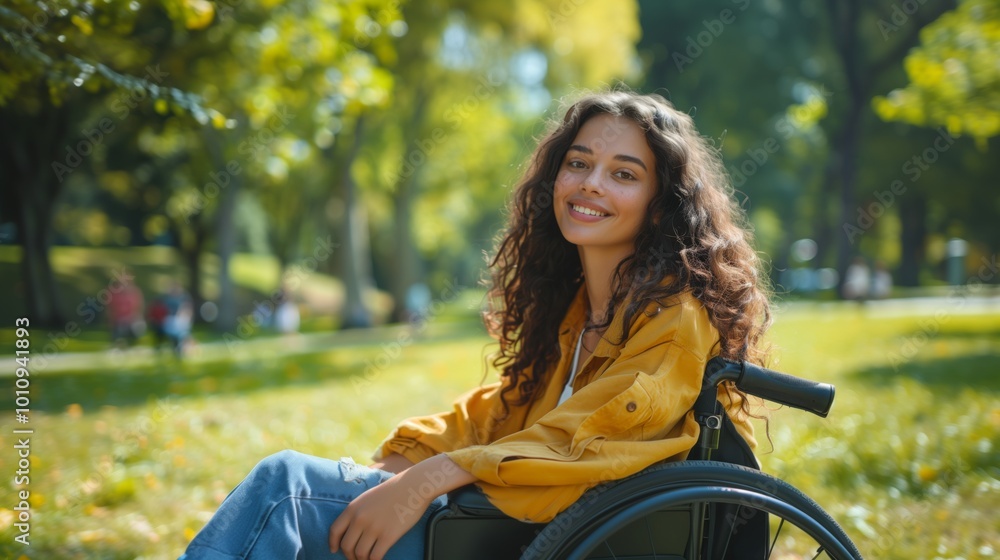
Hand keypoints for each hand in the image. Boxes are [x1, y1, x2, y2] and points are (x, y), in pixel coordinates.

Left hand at [329, 455, 476, 559]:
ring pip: (360, 554)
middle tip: (356, 557)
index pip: (335, 530)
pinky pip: (375, 556)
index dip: (333, 543)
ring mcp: (374, 528)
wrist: (413, 486)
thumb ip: (358, 511)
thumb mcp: (368, 497)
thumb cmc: (394, 490)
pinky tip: (378, 558)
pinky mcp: (388, 536)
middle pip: (346, 546)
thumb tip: (353, 530)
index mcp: (353, 508)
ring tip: (368, 559)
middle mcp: (360, 519)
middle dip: (349, 555)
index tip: (335, 550)